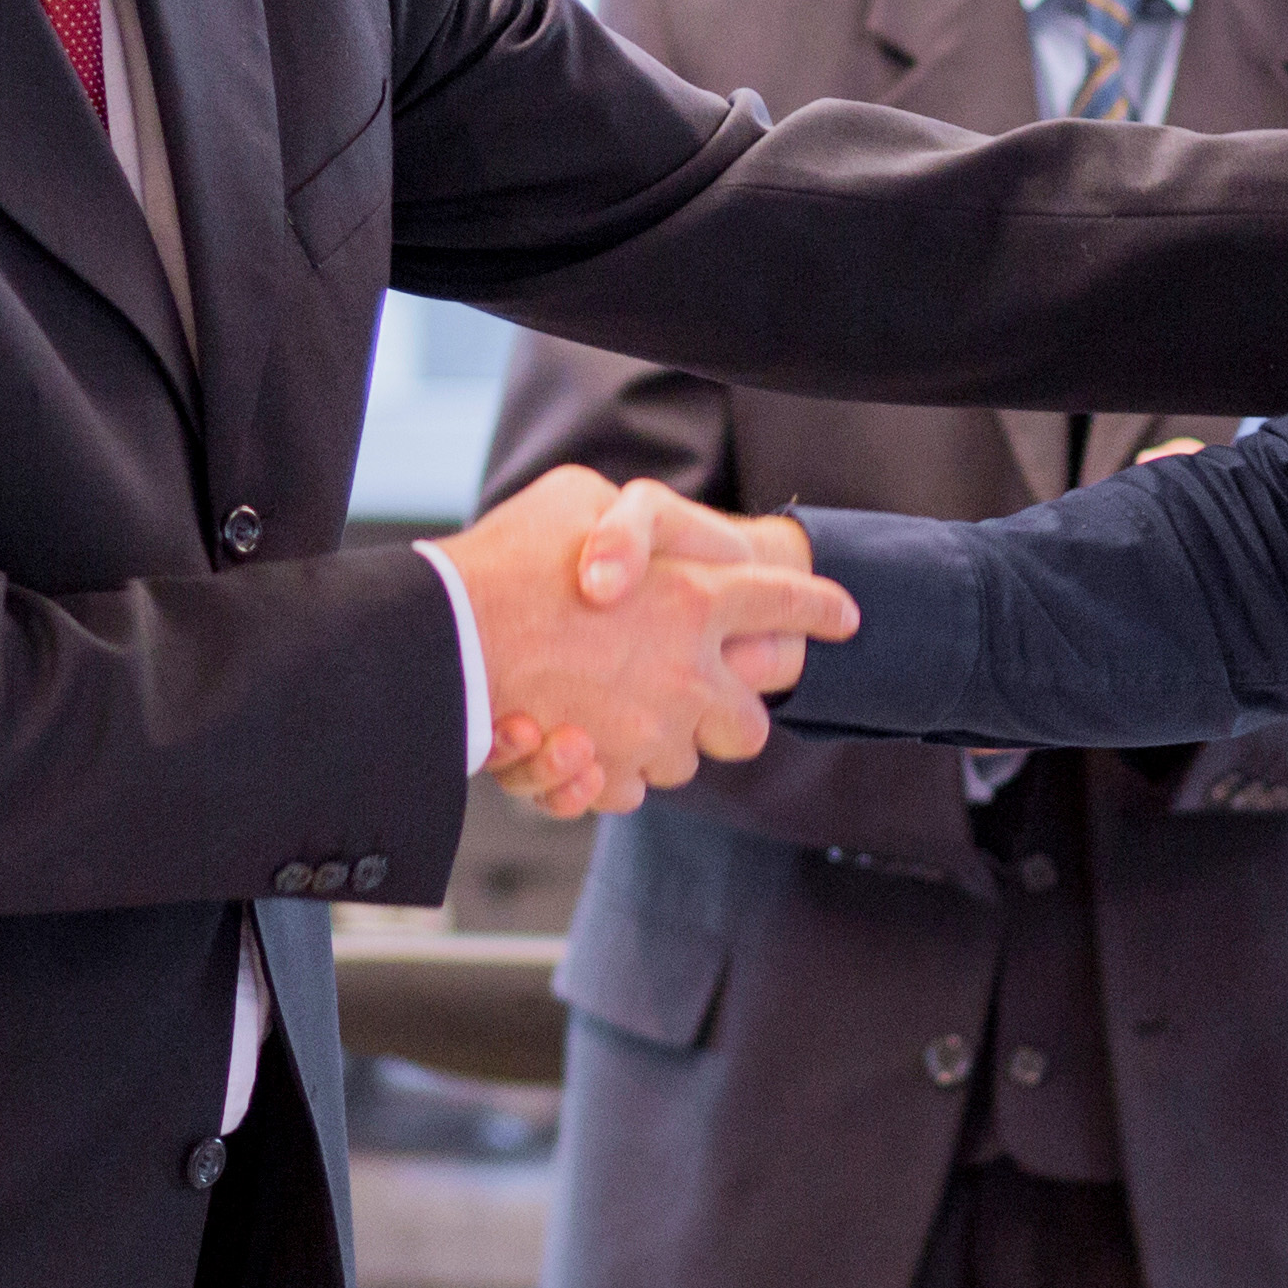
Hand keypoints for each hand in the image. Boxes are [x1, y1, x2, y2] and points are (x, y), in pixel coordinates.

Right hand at [439, 471, 851, 818]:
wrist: (442, 638)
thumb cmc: (506, 559)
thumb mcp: (577, 496)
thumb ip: (633, 519)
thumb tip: (645, 540)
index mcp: (698, 597)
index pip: (788, 603)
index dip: (820, 609)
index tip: (844, 617)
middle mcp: (691, 675)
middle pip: (750, 724)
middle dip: (732, 714)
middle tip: (696, 691)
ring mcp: (652, 733)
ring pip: (684, 762)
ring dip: (659, 740)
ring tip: (608, 706)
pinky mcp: (606, 774)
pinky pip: (627, 790)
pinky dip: (607, 772)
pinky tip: (575, 740)